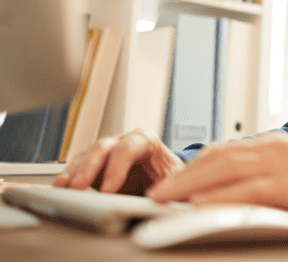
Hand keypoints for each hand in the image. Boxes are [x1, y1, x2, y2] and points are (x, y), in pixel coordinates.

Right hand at [53, 128, 184, 194]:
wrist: (165, 178)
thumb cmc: (170, 176)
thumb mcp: (176, 179)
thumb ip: (170, 185)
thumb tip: (160, 196)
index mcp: (147, 141)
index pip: (130, 146)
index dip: (118, 166)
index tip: (109, 189)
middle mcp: (124, 142)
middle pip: (104, 147)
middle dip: (90, 167)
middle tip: (80, 188)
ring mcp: (108, 153)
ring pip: (87, 156)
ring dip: (75, 172)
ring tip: (64, 188)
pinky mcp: (95, 166)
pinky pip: (79, 168)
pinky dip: (69, 178)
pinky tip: (61, 187)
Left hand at [147, 132, 287, 226]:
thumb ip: (272, 174)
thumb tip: (241, 191)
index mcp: (276, 145)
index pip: (226, 150)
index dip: (195, 165)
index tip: (173, 178)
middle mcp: (275, 149)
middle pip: (218, 158)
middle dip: (183, 174)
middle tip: (156, 191)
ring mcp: (283, 165)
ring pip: (226, 170)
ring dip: (190, 184)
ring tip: (165, 198)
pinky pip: (248, 190)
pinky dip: (221, 197)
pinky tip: (201, 205)